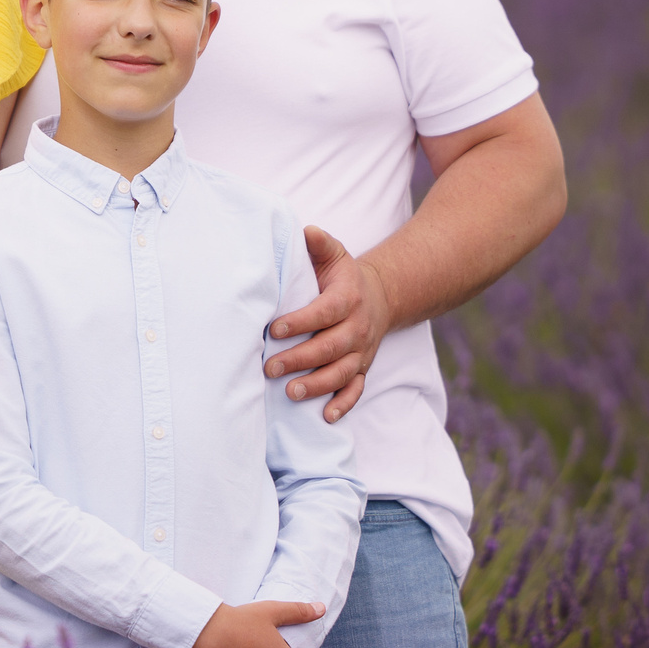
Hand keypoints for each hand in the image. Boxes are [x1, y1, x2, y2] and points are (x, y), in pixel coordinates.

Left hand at [265, 225, 389, 423]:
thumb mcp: (335, 255)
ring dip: (317, 385)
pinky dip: (343, 404)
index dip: (301, 322)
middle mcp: (357, 328)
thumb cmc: (343, 277)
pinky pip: (356, 390)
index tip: (274, 329)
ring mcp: (361, 352)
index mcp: (348, 299)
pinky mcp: (362, 369)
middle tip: (269, 367)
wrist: (379, 298)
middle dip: (300, 359)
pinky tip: (325, 417)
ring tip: (291, 392)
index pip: (325, 312)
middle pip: (331, 347)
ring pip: (342, 373)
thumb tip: (306, 231)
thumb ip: (320, 243)